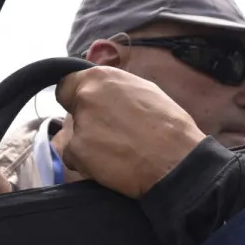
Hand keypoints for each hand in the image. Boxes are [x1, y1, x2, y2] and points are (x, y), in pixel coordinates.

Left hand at [55, 67, 205, 199]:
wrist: (177, 161)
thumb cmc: (169, 127)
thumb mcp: (144, 91)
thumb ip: (114, 90)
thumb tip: (102, 92)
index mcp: (102, 77)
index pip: (68, 85)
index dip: (76, 100)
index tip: (86, 111)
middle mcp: (87, 95)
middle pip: (73, 113)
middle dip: (85, 124)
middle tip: (109, 137)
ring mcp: (80, 123)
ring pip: (72, 137)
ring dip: (87, 146)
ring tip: (115, 154)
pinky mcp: (77, 150)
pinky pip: (74, 159)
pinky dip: (87, 165)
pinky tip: (111, 167)